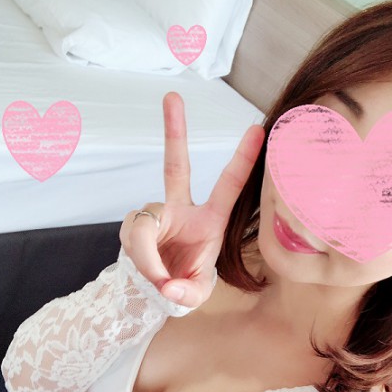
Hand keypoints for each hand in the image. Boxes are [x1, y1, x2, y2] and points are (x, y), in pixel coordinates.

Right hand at [119, 91, 264, 306]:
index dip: (243, 160)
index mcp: (210, 221)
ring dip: (150, 255)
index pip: (228, 186)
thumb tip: (168, 286)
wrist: (152, 292)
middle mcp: (180, 210)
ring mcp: (154, 216)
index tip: (258, 130)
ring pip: (145, 224)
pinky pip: (134, 238)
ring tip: (161, 279)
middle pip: (175, 167)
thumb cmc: (183, 285)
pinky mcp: (133, 227)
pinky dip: (142, 261)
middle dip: (174, 132)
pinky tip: (151, 275)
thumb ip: (188, 293)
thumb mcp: (195, 294)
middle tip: (173, 97)